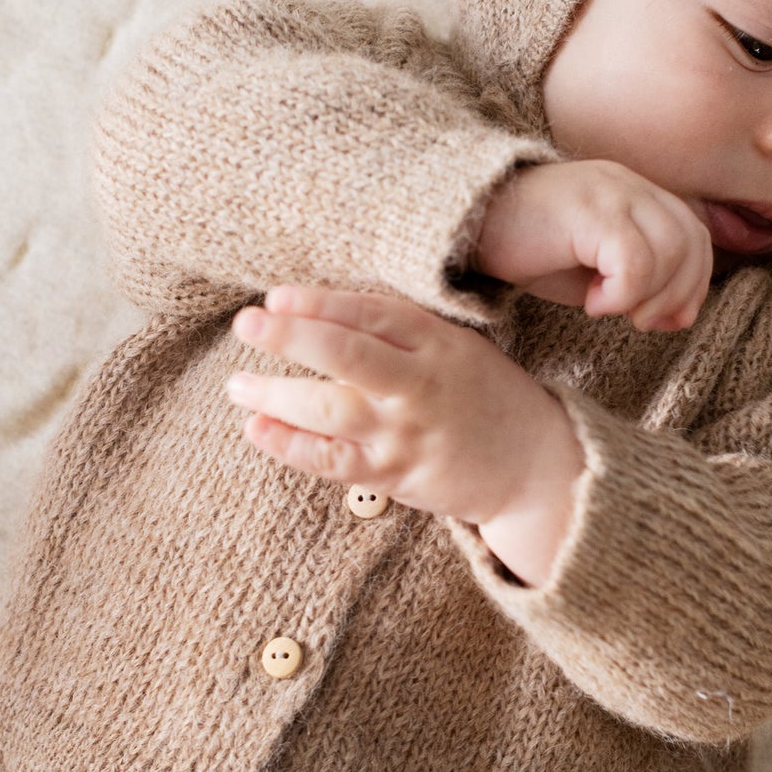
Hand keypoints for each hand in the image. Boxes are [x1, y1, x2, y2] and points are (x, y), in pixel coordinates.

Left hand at [225, 285, 585, 582]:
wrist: (534, 467)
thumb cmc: (486, 396)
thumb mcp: (458, 347)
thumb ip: (402, 330)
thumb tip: (319, 308)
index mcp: (438, 344)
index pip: (370, 313)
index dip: (320, 303)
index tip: (276, 296)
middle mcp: (420, 386)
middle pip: (345, 355)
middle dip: (289, 337)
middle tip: (246, 323)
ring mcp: (404, 433)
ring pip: (328, 409)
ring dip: (274, 395)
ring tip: (237, 384)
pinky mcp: (393, 476)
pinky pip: (330, 460)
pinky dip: (288, 445)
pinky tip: (256, 428)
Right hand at [470, 158, 712, 330]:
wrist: (466, 222)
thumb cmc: (527, 248)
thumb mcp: (592, 267)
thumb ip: (638, 281)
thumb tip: (677, 316)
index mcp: (635, 194)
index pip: (695, 236)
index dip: (694, 284)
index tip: (668, 320)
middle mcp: (629, 185)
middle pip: (691, 242)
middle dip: (677, 294)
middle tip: (638, 321)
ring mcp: (611, 192)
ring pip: (670, 250)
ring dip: (649, 295)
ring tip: (609, 308)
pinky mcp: (589, 210)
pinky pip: (634, 260)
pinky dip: (623, 293)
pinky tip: (593, 303)